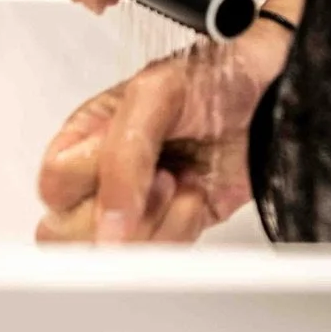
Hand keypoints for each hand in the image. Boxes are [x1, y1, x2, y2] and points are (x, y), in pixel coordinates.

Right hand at [36, 20, 290, 243]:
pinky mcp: (172, 225)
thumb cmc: (216, 74)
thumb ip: (121, 156)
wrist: (275, 88)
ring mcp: (138, 204)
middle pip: (68, 233)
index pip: (54, 187)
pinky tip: (196, 195)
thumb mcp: (157, 93)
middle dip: (120, 213)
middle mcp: (106, 173)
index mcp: (88, 135)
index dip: (89, 183)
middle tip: (158, 177)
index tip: (133, 162)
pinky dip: (181, 230)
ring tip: (180, 181)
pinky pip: (155, 257)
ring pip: (112, 254)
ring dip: (156, 221)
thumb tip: (106, 227)